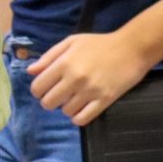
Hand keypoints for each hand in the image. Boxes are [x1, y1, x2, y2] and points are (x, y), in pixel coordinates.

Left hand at [28, 30, 152, 125]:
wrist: (132, 48)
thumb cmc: (100, 43)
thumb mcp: (71, 42)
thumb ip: (49, 57)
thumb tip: (30, 71)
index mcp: (64, 63)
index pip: (38, 87)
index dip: (38, 90)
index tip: (45, 89)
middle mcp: (74, 78)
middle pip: (48, 103)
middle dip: (51, 101)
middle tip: (59, 95)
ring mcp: (90, 91)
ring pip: (65, 112)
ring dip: (67, 108)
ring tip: (74, 99)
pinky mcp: (104, 100)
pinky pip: (83, 119)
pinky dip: (78, 117)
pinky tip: (82, 109)